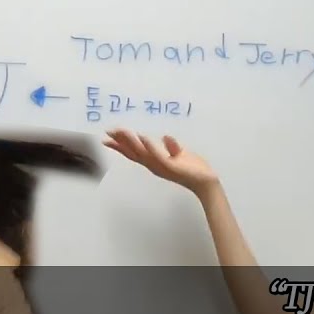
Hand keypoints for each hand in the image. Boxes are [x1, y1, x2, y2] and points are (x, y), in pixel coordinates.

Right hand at [103, 129, 218, 194]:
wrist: (205, 181)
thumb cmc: (194, 168)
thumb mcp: (181, 153)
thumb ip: (172, 147)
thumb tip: (165, 136)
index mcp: (154, 161)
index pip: (133, 152)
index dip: (120, 145)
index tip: (108, 137)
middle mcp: (154, 164)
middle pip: (133, 152)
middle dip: (120, 142)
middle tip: (107, 132)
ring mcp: (161, 165)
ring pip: (141, 153)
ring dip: (130, 142)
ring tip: (120, 132)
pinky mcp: (171, 166)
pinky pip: (158, 155)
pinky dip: (150, 147)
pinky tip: (142, 137)